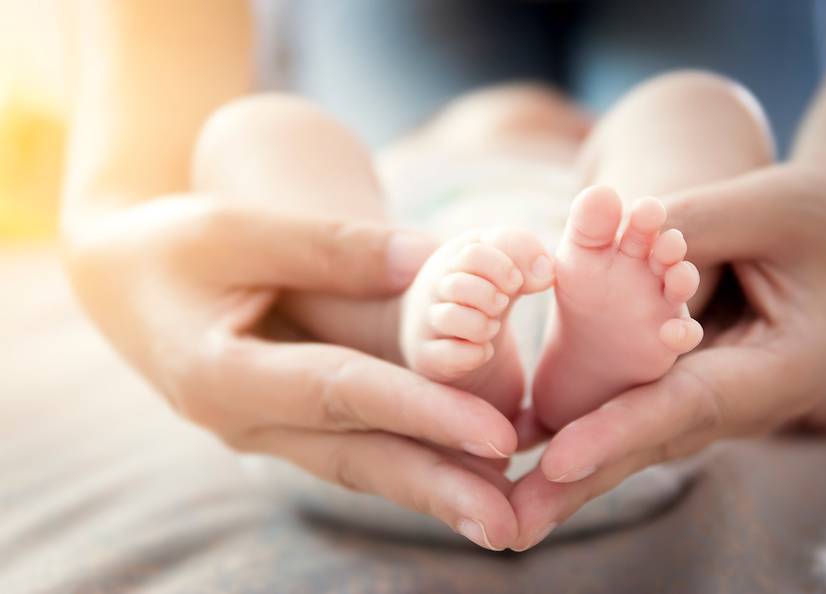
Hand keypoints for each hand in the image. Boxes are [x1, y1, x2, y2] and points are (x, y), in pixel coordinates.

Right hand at [63, 195, 522, 549]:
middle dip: (436, 488)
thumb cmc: (172, 246)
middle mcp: (242, 421)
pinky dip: (405, 464)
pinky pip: (349, 451)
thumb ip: (332, 247)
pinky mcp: (281, 426)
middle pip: (354, 458)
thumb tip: (430, 259)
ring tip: (500, 515)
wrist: (123, 281)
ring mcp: (261, 432)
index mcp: (220, 373)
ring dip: (429, 490)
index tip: (495, 433)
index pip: (339, 394)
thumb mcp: (236, 228)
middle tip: (511, 521)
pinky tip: (459, 476)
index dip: (420, 411)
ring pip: (356, 466)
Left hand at [508, 163, 825, 549]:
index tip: (557, 461)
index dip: (620, 430)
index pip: (688, 402)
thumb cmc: (816, 219)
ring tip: (509, 515)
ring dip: (572, 480)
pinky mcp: (685, 385)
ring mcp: (712, 399)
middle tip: (511, 526)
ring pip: (635, 441)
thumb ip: (694, 224)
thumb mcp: (767, 208)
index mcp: (779, 366)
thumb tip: (617, 236)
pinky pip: (631, 416)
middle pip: (650, 443)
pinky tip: (534, 473)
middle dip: (578, 486)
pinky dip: (585, 441)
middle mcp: (742, 399)